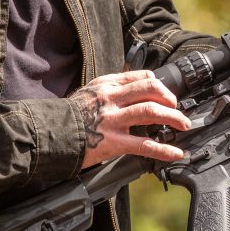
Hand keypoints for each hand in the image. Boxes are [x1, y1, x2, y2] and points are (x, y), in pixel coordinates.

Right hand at [69, 70, 190, 168]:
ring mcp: (112, 120)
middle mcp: (111, 98)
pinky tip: (175, 153)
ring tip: (183, 125)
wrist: (46, 135)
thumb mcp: (88, 94)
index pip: (141, 77)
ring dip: (173, 118)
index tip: (167, 95)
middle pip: (151, 89)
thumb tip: (134, 91)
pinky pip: (144, 144)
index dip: (160, 85)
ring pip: (151, 112)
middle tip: (177, 109)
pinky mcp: (112, 142)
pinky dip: (164, 150)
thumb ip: (110, 91)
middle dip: (170, 98)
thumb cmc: (67, 117)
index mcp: (106, 85)